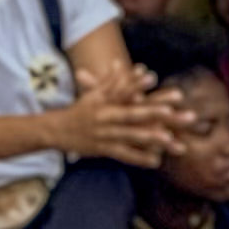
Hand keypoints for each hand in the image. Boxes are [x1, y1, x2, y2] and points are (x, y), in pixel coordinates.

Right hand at [55, 89, 184, 166]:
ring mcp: (105, 133)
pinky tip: (156, 161)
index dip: (136, 84)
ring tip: (169, 138)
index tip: (153, 76)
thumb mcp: (96, 92)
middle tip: (173, 111)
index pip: (123, 90)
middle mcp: (105, 116)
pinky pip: (124, 155)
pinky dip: (139, 158)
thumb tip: (140, 67)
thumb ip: (119, 80)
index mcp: (104, 100)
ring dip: (149, 137)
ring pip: (130, 135)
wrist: (55, 129)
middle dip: (154, 112)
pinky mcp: (103, 149)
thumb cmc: (81, 109)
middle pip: (132, 114)